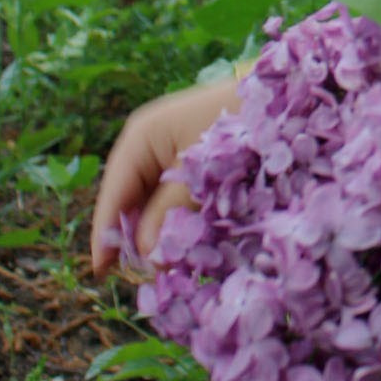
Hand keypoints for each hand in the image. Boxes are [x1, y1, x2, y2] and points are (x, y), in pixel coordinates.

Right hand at [88, 77, 240, 274]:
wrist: (281, 103)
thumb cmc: (238, 128)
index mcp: (141, 138)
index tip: (99, 270)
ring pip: (150, 203)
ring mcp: (168, 152)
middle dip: (132, 237)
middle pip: (129, 200)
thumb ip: (172, 214)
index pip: (114, 193)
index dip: (105, 233)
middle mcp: (148, 145)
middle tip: (136, 277)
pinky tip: (179, 245)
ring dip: (154, 233)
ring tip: (158, 267)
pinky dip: (173, 221)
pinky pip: (171, 198)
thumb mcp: (201, 175)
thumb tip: (146, 256)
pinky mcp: (190, 162)